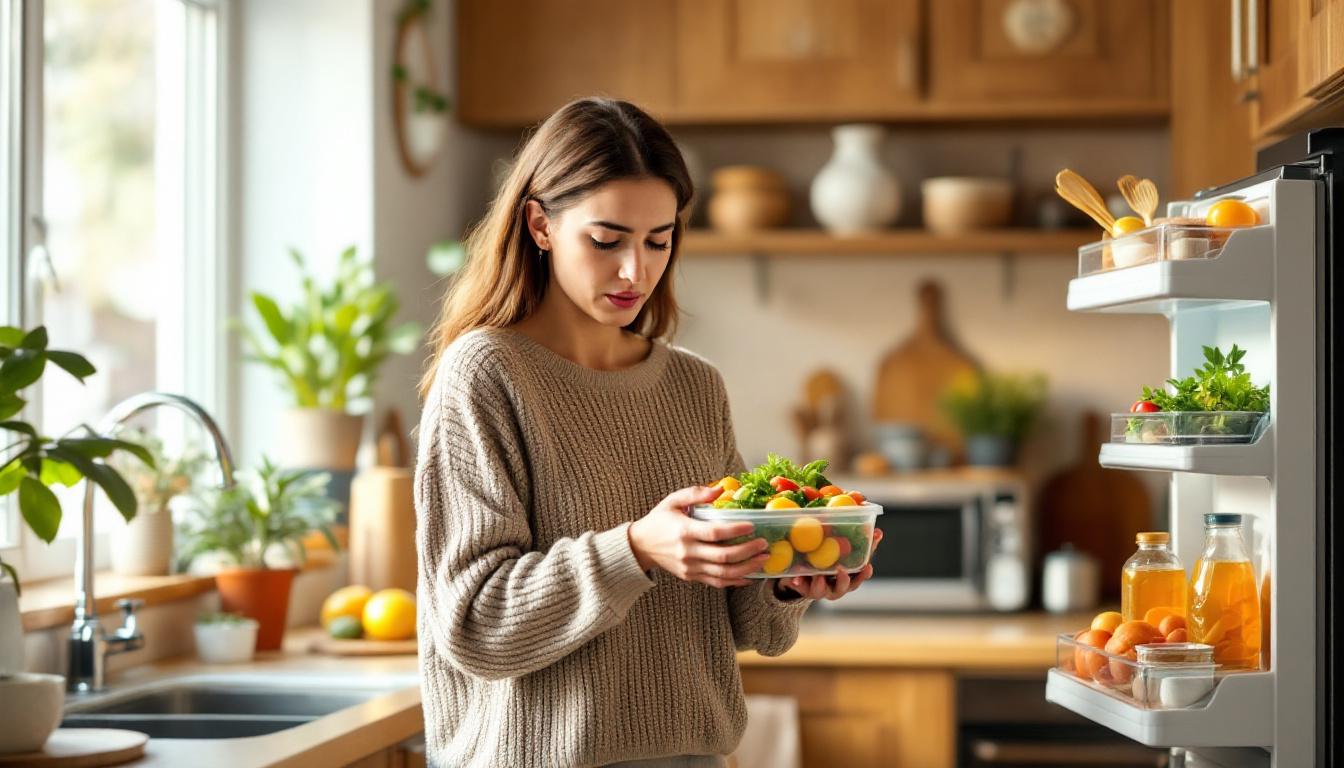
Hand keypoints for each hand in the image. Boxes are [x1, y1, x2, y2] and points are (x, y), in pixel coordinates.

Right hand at [628, 485, 769, 587]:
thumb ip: (695, 493)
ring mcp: (690, 568)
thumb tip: (720, 489)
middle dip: (748, 551)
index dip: (735, 530)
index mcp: (684, 531)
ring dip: (747, 568)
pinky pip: (717, 582)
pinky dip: (736, 581)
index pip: (714, 533)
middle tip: (764, 543)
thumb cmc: (659, 520)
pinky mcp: (691, 577)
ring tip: (763, 559)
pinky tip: (750, 575)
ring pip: (723, 573)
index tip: (752, 525)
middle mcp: (688, 552)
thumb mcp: (673, 500)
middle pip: (723, 556)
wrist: (641, 546)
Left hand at [776, 528, 883, 600]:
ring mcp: (822, 589)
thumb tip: (861, 499)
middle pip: (847, 587)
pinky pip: (802, 589)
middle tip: (841, 570)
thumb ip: (847, 522)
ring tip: (818, 577)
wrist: (800, 566)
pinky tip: (795, 579)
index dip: (865, 571)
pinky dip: (800, 585)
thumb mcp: (835, 535)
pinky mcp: (805, 589)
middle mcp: (837, 584)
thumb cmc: (823, 548)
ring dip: (821, 585)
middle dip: (846, 581)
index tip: (867, 565)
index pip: (861, 573)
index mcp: (849, 573)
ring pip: (823, 592)